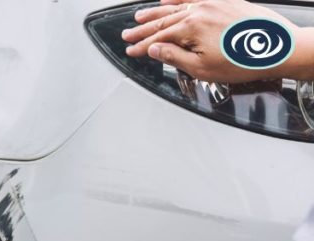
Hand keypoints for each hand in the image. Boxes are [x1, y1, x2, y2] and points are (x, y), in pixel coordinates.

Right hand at [123, 0, 303, 83]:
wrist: (279, 49)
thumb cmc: (245, 61)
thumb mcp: (202, 68)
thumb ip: (174, 57)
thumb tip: (154, 50)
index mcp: (191, 28)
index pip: (158, 39)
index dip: (141, 47)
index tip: (131, 52)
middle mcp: (200, 11)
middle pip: (163, 21)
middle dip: (143, 30)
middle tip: (127, 35)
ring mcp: (213, 3)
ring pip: (176, 7)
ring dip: (156, 12)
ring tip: (140, 16)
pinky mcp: (226, 1)